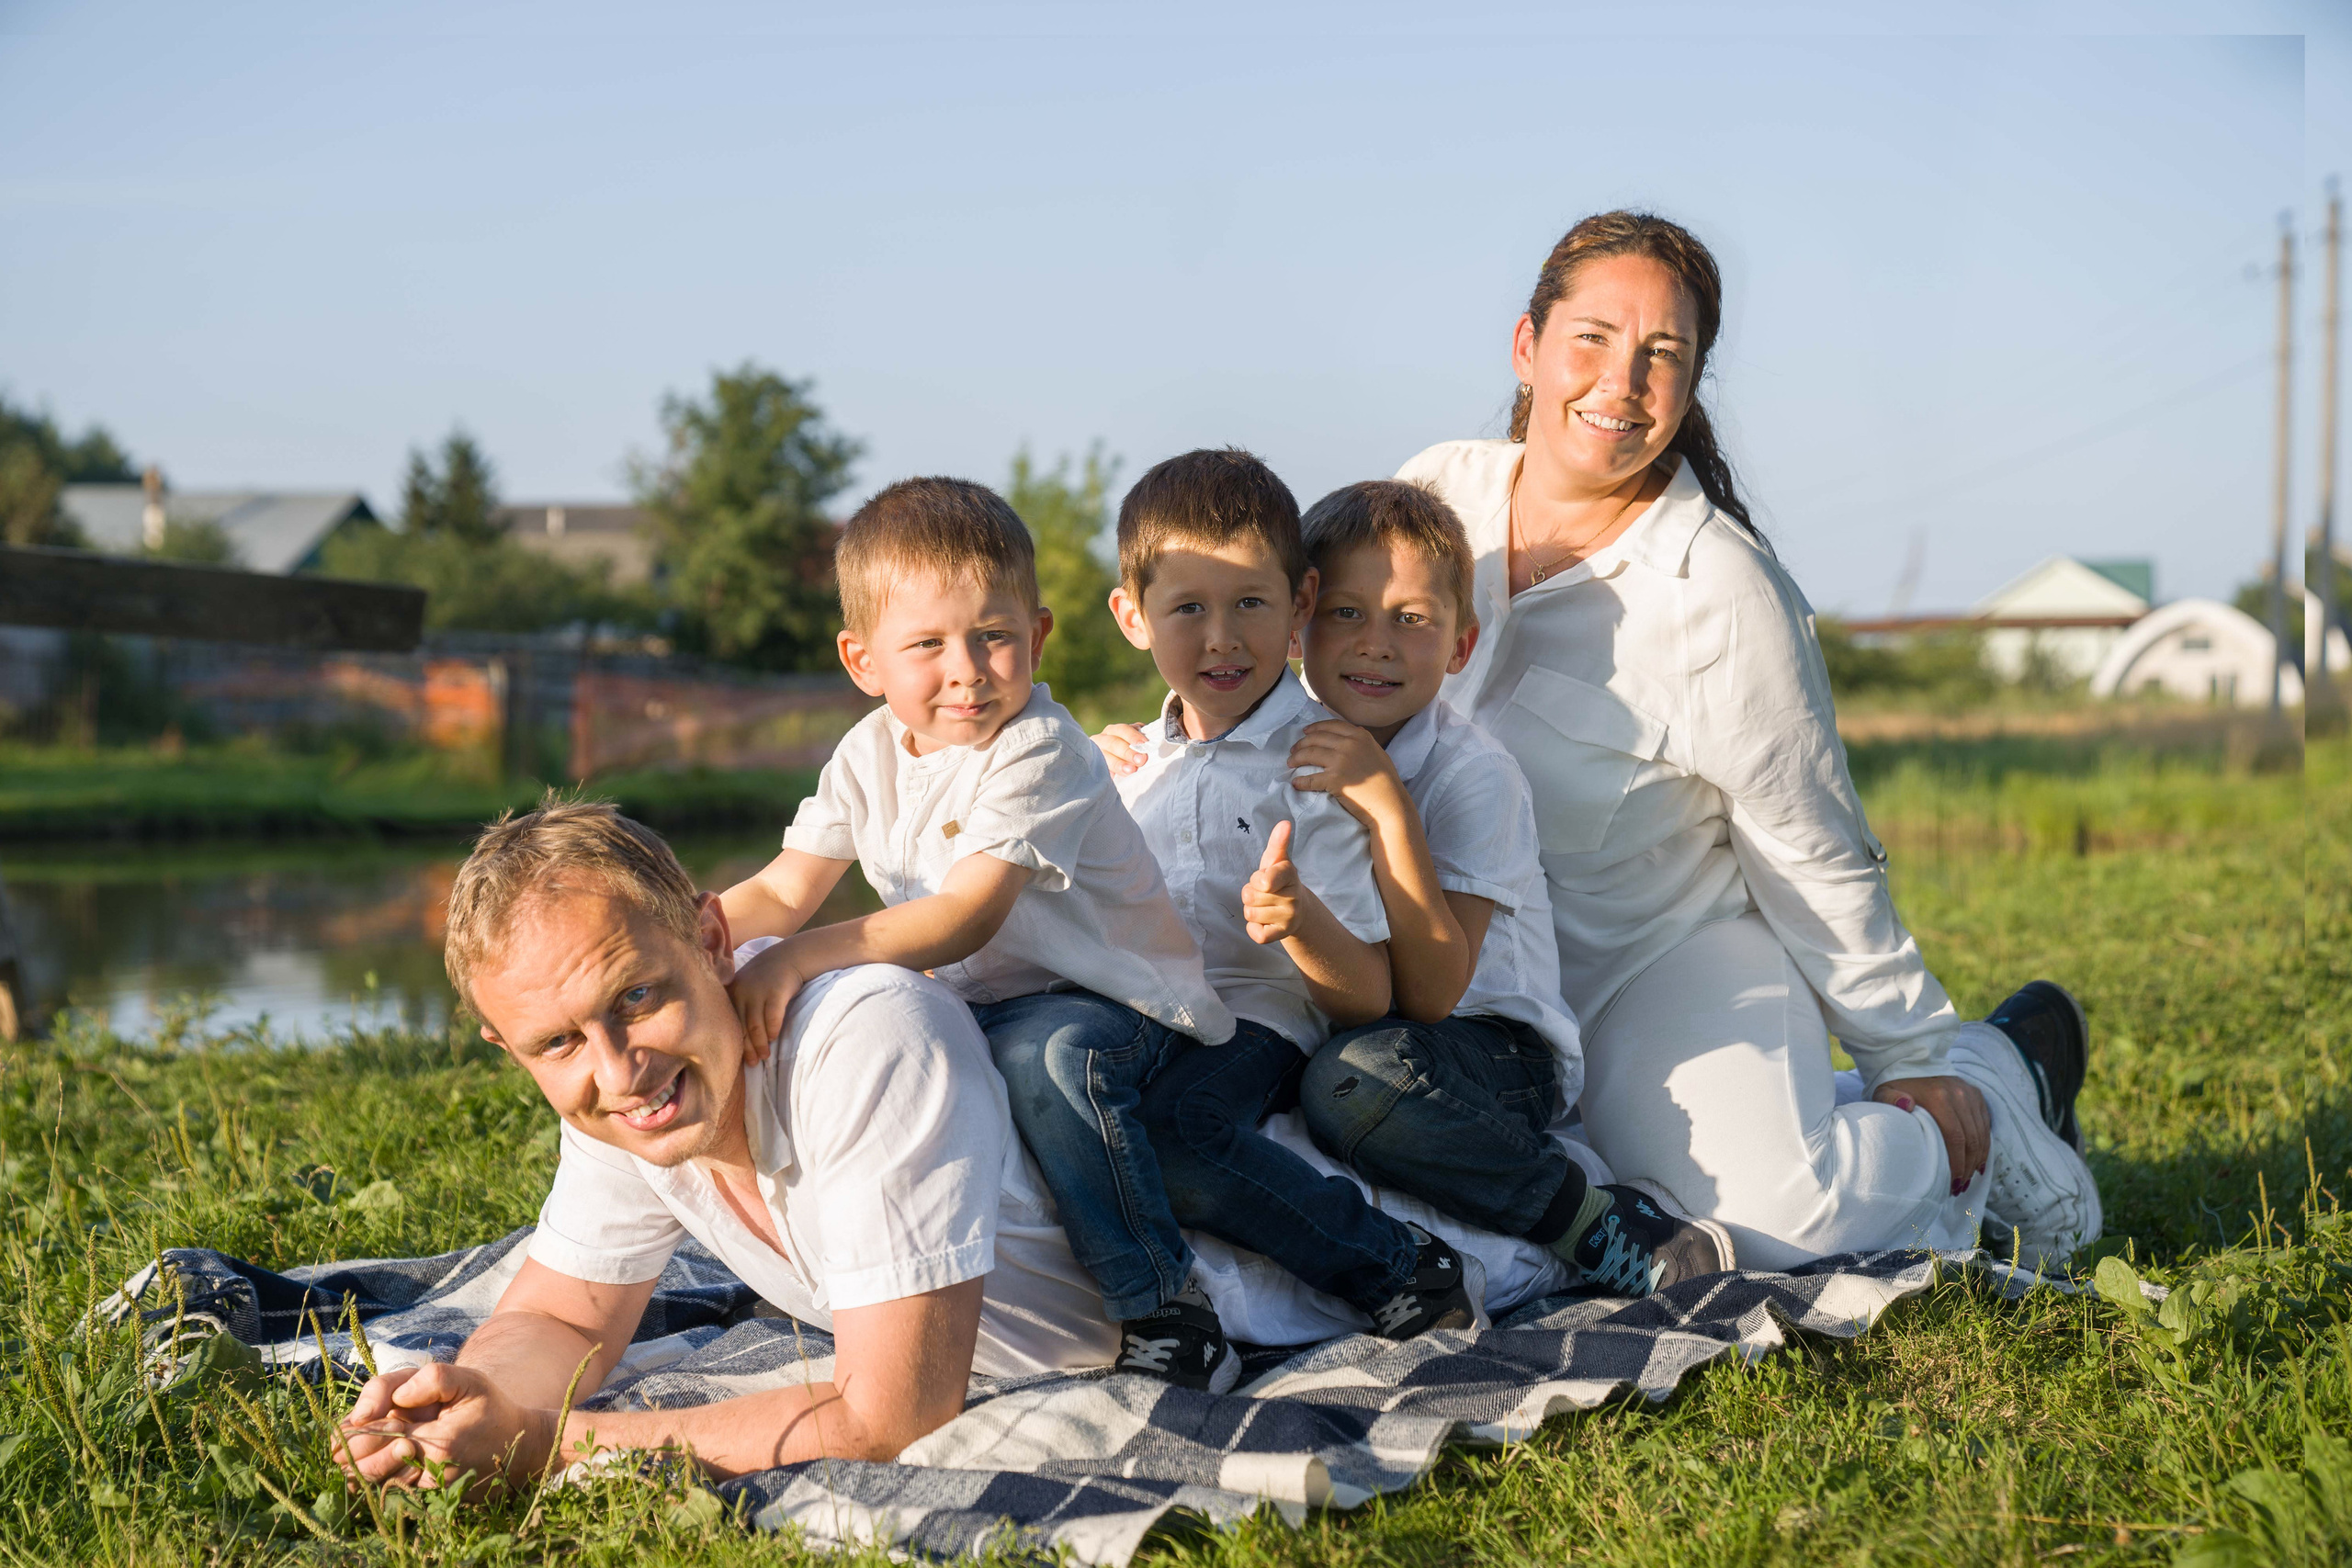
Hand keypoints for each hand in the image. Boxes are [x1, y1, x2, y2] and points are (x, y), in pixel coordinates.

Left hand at [334, 1363, 556, 1498]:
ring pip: (377, 1485)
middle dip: (351, 1454)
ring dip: (361, 1470)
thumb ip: (431, 1380)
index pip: (379, 1437)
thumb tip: (397, 1398)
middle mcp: (432, 1474)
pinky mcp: (431, 1501)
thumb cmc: (490, 1409)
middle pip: (370, 1469)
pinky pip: (392, 1493)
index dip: (356, 1430)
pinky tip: (375, 1465)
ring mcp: (431, 1492)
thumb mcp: (468, 1380)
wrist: (521, 1448)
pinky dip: (377, 1480)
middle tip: (340, 1446)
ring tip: (351, 1457)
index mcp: (439, 1443)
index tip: (351, 1422)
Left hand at [729, 941, 809, 1063]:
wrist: (788, 956)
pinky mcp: (775, 992)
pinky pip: (772, 1017)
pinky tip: (774, 1038)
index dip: (733, 1042)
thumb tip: (738, 1036)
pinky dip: (772, 1030)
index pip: (729, 1023)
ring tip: (765, 1056)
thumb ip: (739, 1005)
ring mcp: (758, 992)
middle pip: (741, 1028)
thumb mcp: (745, 985)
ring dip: (760, 1044)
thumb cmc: (766, 976)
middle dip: (747, 1048)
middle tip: (752, 1063)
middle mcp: (742, 992)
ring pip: (755, 1026)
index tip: (737, 1058)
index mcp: (732, 993)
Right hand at [1090, 722, 1148, 775]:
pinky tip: (1114, 776)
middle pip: (1113, 743)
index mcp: (1113, 730)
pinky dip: (1108, 772)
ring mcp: (1097, 754)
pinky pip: (1100, 769)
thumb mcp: (1134, 742)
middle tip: (1141, 760)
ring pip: (1105, 757)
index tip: (1144, 743)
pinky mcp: (1095, 768)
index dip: (1133, 736)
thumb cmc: (1129, 750)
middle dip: (1128, 752)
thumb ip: (1140, 741)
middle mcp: (1102, 739)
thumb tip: (1148, 744)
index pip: (1122, 729)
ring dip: (1119, 764)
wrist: (1115, 763)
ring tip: (1130, 770)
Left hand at [1242, 820, 1305, 943]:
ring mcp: (1289, 917)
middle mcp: (1293, 897)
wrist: (1298, 911)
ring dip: (1251, 910)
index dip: (1256, 880)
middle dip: (1251, 894)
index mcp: (1290, 874)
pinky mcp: (1283, 934)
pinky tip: (1264, 922)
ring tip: (1265, 906)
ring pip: (1250, 913)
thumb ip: (1278, 842)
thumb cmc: (1279, 881)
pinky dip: (1254, 928)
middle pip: (1249, 896)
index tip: (1264, 879)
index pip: (1262, 880)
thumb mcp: (1276, 861)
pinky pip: (1256, 934)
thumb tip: (1284, 823)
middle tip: (1264, 893)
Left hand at [1287, 720, 1404, 826]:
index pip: (1331, 726)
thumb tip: (1353, 730)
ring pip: (1310, 754)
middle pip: (1317, 738)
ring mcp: (1341, 762)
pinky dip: (1300, 781)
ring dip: (1296, 758)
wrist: (1390, 805)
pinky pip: (1310, 779)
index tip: (1305, 732)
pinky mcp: (1334, 780)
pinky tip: (1295, 783)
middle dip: (1301, 743)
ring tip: (1290, 763)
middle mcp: (1349, 745)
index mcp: (1360, 736)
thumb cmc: (1386, 781)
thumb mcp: (1378, 753)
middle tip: (1293, 750)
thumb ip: (1363, 741)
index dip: (1315, 728)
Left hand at [1875, 1074, 1989, 1194]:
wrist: (1910, 1062)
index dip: (1956, 1163)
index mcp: (1939, 1096)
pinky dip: (1984, 1145)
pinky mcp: (1976, 1095)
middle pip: (1971, 1139)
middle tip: (1959, 1187)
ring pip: (1981, 1134)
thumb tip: (1906, 1104)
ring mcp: (1970, 1094)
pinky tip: (1978, 1163)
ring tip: (1968, 1179)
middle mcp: (1959, 1094)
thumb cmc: (1895, 1085)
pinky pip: (1985, 1125)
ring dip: (1977, 1160)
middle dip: (1967, 1167)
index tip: (1951, 1183)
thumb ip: (1891, 1100)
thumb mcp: (1885, 1093)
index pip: (1955, 1137)